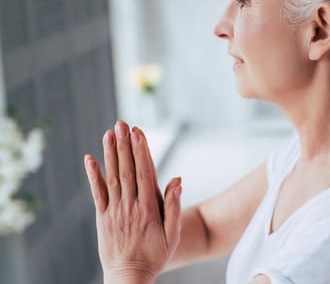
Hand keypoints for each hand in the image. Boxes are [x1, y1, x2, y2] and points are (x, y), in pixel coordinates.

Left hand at [83, 120, 181, 283]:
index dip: (141, 151)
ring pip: (112, 178)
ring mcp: (114, 212)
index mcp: (148, 209)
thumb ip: (174, 206)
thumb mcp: (173, 234)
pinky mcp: (103, 218)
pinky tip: (90, 159)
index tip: (138, 132)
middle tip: (122, 124)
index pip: (145, 173)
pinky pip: (98, 193)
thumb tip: (177, 180)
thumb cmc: (156, 255)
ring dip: (111, 154)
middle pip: (127, 170)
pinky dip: (94, 175)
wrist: (129, 277)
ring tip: (109, 133)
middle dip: (125, 145)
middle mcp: (130, 207)